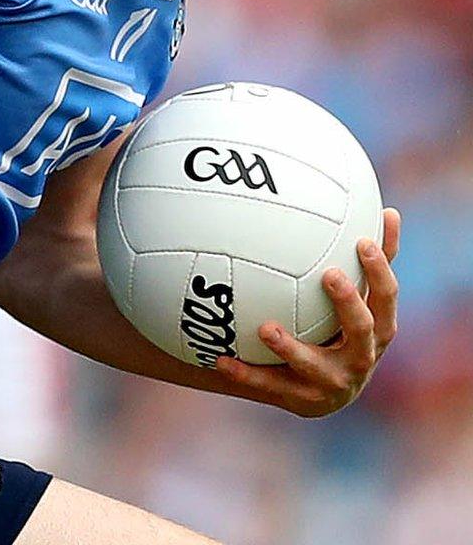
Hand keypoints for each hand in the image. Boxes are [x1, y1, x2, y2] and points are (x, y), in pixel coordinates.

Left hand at [214, 207, 400, 417]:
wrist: (318, 390)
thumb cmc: (339, 330)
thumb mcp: (356, 299)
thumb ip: (370, 261)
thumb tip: (391, 209)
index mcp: (377, 330)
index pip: (387, 299)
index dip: (379, 273)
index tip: (363, 243)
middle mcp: (362, 358)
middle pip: (364, 331)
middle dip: (350, 305)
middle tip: (330, 275)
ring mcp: (334, 383)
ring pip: (316, 367)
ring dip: (292, 348)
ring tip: (265, 328)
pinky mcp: (303, 401)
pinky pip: (271, 386)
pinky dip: (246, 373)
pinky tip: (220, 359)